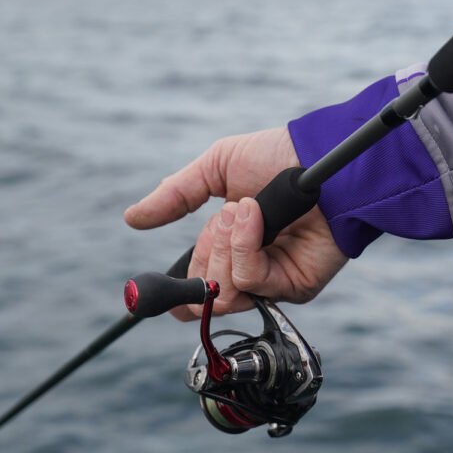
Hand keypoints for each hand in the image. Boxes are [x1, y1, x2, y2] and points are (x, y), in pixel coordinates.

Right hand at [124, 127, 347, 319]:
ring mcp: (273, 281)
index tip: (162, 291)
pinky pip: (251, 281)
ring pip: (223, 293)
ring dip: (223, 248)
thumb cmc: (277, 157)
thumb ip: (175, 196)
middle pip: (205, 295)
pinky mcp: (295, 286)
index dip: (181, 289)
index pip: (196, 288)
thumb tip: (132, 218)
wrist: (320, 158)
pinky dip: (244, 247)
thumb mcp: (216, 168)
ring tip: (244, 211)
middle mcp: (251, 269)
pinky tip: (254, 216)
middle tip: (222, 219)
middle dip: (204, 255)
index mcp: (229, 247)